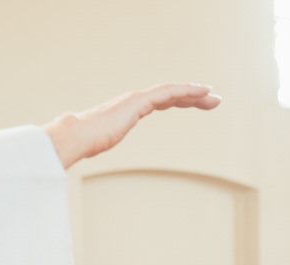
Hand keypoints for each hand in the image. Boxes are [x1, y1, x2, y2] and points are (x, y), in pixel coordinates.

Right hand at [44, 83, 220, 167]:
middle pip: (171, 95)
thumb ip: (100, 142)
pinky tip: (202, 91)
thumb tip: (90, 150)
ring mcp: (137, 99)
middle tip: (213, 101)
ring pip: (173, 91)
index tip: (196, 103)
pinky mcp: (139, 101)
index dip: (180, 100)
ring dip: (195, 93)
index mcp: (129, 110)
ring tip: (214, 97)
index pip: (161, 102)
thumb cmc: (84, 143)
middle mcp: (135, 101)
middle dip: (193, 97)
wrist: (75, 136)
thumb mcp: (100, 143)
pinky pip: (168, 92)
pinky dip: (186, 90)